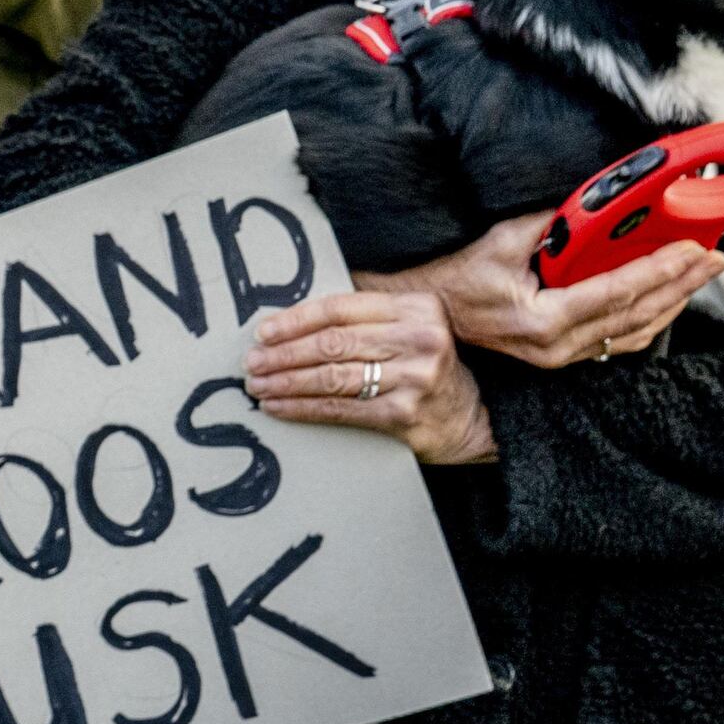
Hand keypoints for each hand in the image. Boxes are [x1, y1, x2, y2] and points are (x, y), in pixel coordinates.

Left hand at [247, 283, 493, 463]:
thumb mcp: (410, 326)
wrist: (471, 417)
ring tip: (258, 386)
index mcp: (416, 306)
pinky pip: (340, 409)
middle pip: (333, 343)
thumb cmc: (426, 367)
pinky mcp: (404, 414)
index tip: (264, 331)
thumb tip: (294, 315)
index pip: (341, 308)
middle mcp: (419, 337)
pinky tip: (279, 407)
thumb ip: (367, 314)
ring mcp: (414, 377)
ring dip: (286, 382)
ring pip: (332, 376)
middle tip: (252, 362)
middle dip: (284, 353)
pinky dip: (302, 408)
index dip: (296, 319)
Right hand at [421, 209, 723, 367]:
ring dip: (672, 304)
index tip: (693, 249)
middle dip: (682, 286)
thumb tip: (592, 204)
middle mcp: (556, 346)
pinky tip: (668, 303)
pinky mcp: (559, 355)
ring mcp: (559, 356)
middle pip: (636, 315)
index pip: (619, 291)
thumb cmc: (455, 276)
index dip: (662, 269)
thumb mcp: (499, 241)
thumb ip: (548, 223)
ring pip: (632, 334)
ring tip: (701, 277)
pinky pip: (617, 341)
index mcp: (543, 320)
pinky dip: (649, 321)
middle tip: (715, 261)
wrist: (430, 312)